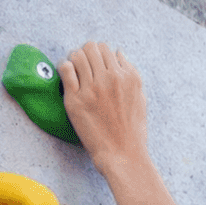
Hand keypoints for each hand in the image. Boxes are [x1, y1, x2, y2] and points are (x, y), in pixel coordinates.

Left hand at [58, 43, 147, 175]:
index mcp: (128, 77)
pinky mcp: (76, 100)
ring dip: (75, 60)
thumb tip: (119, 54)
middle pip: (91, 47)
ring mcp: (92, 89)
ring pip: (77, 54)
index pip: (107, 49)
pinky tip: (68, 78)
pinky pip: (65, 69)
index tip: (96, 66)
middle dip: (87, 55)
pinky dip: (65, 68)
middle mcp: (111, 79)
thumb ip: (131, 74)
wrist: (123, 157)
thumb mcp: (141, 99)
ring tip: (76, 73)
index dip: (100, 56)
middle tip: (84, 68)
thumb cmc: (132, 132)